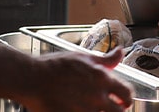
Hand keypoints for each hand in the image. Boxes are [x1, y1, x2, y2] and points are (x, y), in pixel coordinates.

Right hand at [16, 48, 132, 111]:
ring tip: (88, 108)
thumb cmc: (53, 67)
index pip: (127, 93)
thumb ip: (105, 59)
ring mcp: (86, 111)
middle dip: (116, 111)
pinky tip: (76, 110)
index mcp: (102, 79)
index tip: (123, 100)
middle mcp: (97, 97)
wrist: (31, 79)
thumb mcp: (82, 57)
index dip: (127, 98)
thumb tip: (120, 52)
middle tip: (110, 109)